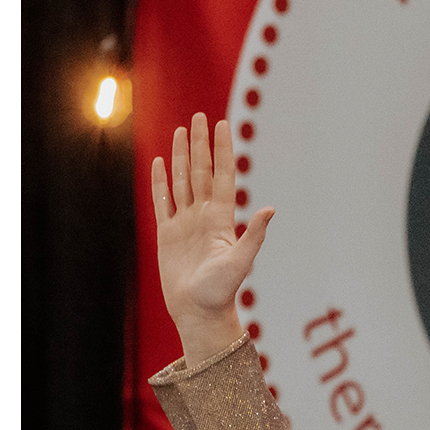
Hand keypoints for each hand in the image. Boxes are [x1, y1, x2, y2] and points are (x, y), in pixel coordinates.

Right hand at [151, 113, 273, 366]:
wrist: (199, 313)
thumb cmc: (221, 292)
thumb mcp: (240, 263)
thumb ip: (253, 236)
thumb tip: (270, 210)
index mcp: (222, 220)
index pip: (223, 176)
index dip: (222, 150)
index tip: (222, 125)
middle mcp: (203, 216)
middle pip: (201, 172)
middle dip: (201, 144)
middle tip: (200, 117)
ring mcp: (185, 223)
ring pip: (182, 181)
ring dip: (182, 156)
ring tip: (182, 131)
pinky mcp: (167, 234)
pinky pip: (162, 201)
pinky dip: (161, 181)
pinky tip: (160, 163)